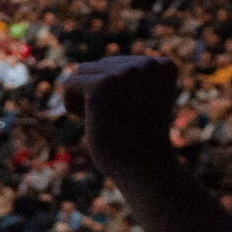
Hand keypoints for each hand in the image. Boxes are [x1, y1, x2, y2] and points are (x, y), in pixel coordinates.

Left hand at [60, 56, 180, 174]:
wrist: (142, 168)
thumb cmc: (137, 143)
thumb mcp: (139, 102)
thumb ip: (127, 80)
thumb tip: (86, 66)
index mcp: (162, 65)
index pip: (120, 65)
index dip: (117, 93)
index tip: (132, 114)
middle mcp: (147, 63)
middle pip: (101, 65)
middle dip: (99, 93)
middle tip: (117, 120)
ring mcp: (126, 72)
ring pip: (84, 70)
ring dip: (85, 97)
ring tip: (104, 119)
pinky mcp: (102, 84)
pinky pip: (69, 83)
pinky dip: (71, 105)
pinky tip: (88, 120)